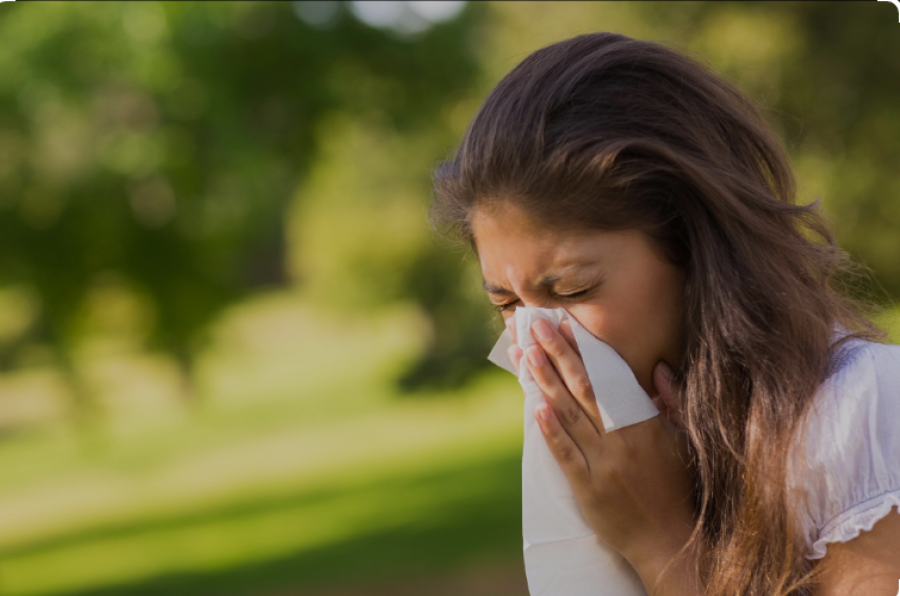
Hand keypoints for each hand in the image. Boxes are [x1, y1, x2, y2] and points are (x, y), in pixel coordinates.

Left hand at [508, 316, 698, 592]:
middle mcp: (623, 439)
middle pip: (584, 388)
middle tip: (535, 326)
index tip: (566, 326)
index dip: (585, 350)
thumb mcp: (683, 440)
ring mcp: (604, 464)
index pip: (609, 377)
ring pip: (569, 415)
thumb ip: (672, 402)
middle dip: (557, 354)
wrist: (669, 541)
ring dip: (546, 382)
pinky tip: (535, 406)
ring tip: (526, 353)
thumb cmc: (677, 487)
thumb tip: (659, 368)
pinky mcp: (588, 489)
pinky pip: (566, 455)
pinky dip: (550, 431)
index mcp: (646, 423)